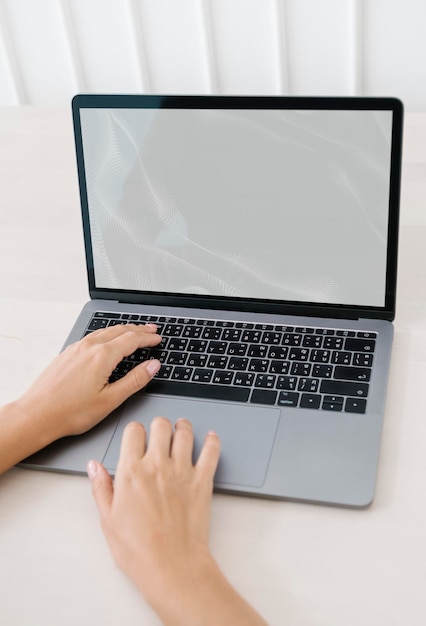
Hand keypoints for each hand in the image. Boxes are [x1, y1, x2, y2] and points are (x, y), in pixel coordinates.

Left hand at [15, 324, 161, 439]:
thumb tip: (152, 366)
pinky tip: (107, 340)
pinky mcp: (67, 354)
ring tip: (134, 331)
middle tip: (151, 330)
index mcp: (102, 356)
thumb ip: (134, 380)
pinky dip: (107, 334)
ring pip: (105, 331)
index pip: (132, 339)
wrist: (36, 415)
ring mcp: (76, 348)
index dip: (147, 338)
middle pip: (120, 331)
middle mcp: (89, 347)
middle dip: (138, 330)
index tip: (157, 339)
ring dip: (123, 330)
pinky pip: (93, 336)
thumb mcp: (110, 400)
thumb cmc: (70, 412)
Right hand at [88, 418, 266, 625]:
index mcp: (131, 472)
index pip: (133, 431)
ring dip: (182, 427)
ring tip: (181, 428)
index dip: (134, 431)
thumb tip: (94, 467)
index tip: (135, 437)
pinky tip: (211, 438)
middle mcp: (157, 465)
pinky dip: (213, 442)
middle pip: (160, 425)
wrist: (171, 566)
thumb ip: (101, 488)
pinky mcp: (202, 481)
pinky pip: (211, 452)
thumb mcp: (108, 520)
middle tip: (158, 432)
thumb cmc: (139, 550)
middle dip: (158, 425)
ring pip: (184, 433)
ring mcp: (182, 471)